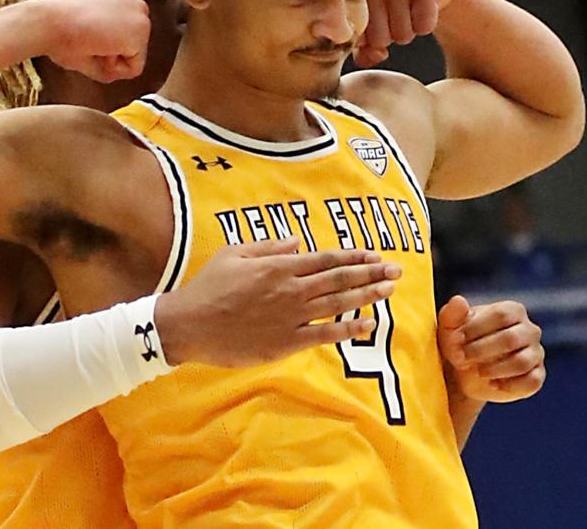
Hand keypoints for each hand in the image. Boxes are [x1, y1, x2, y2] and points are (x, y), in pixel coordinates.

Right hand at [43, 0, 150, 82]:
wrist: (48, 22)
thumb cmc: (59, 25)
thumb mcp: (88, 26)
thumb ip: (108, 38)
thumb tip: (114, 59)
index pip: (127, 37)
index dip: (106, 46)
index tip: (87, 34)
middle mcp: (137, 2)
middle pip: (133, 48)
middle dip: (111, 53)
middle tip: (88, 39)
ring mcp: (141, 16)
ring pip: (133, 59)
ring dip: (111, 59)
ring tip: (92, 42)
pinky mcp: (140, 33)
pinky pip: (133, 70)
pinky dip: (114, 69)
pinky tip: (98, 48)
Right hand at [156, 236, 400, 367]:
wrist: (190, 324)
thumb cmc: (208, 286)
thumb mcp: (234, 253)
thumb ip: (268, 247)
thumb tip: (297, 243)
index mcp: (279, 265)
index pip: (325, 259)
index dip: (353, 257)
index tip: (375, 255)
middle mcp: (291, 289)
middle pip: (339, 279)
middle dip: (371, 274)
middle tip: (396, 270)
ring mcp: (291, 317)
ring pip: (338, 304)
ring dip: (368, 296)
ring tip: (390, 290)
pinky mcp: (287, 342)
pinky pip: (325, 335)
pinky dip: (349, 330)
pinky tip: (369, 324)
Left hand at [354, 0, 457, 67]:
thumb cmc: (394, 6)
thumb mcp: (372, 28)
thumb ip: (364, 52)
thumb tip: (376, 54)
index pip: (354, 39)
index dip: (368, 41)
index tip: (374, 25)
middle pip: (379, 40)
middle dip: (391, 36)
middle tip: (396, 16)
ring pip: (402, 36)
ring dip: (409, 30)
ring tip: (409, 10)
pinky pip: (423, 28)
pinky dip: (426, 25)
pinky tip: (423, 7)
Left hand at [438, 295, 544, 403]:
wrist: (465, 373)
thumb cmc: (459, 342)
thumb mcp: (450, 327)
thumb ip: (452, 313)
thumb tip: (459, 301)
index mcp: (512, 310)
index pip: (500, 315)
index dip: (476, 328)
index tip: (456, 338)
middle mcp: (529, 330)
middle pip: (510, 339)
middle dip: (482, 350)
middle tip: (462, 358)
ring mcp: (536, 353)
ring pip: (521, 362)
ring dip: (495, 369)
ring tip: (478, 372)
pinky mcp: (537, 376)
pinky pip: (530, 382)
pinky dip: (508, 385)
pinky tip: (492, 384)